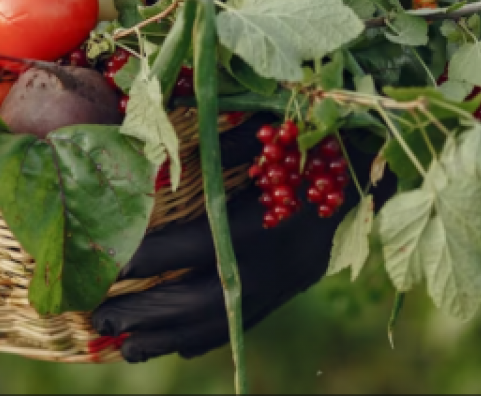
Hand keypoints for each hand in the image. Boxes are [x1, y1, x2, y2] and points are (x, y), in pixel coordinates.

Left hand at [92, 120, 389, 362]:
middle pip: (199, 301)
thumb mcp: (270, 133)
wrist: (381, 168)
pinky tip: (177, 347)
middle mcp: (271, 263)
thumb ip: (218, 144)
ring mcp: (285, 283)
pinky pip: (245, 323)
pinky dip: (207, 338)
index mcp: (262, 222)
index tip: (104, 263)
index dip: (145, 259)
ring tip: (127, 348)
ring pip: (222, 323)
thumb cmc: (318, 140)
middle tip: (100, 315)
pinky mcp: (293, 288)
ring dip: (171, 338)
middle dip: (147, 311)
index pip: (191, 248)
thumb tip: (159, 146)